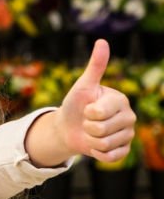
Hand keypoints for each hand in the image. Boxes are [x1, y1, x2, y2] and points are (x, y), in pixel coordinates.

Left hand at [58, 39, 135, 162]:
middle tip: (87, 122)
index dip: (87, 113)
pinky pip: (110, 157)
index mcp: (121, 100)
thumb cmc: (76, 104)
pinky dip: (97, 153)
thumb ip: (95, 66)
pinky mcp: (123, 150)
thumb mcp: (83, 85)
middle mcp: (129, 117)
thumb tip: (102, 41)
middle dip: (87, 127)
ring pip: (105, 144)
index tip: (87, 108)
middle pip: (102, 129)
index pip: (99, 112)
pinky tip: (95, 145)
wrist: (69, 128)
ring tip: (91, 133)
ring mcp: (127, 134)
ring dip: (91, 141)